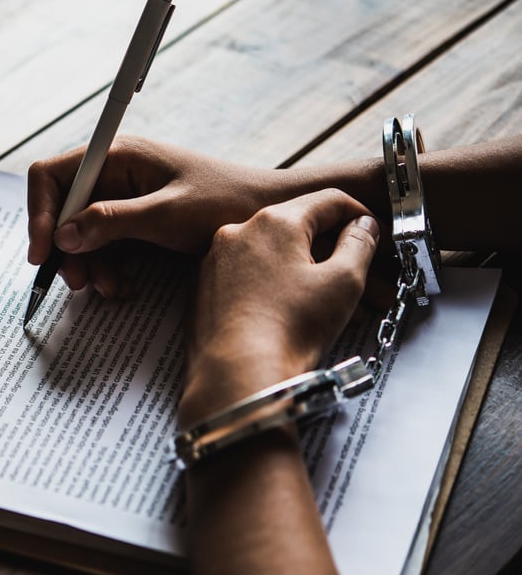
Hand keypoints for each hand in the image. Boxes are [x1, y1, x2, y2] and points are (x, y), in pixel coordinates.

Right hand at [27, 136, 277, 295]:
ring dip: (90, 266)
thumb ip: (112, 222)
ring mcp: (124, 197)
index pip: (52, 176)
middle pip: (62, 210)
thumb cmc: (227, 203)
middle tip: (79, 284)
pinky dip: (108, 269)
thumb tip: (63, 235)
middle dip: (67, 250)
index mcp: (117, 156)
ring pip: (81, 234)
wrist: (270, 214)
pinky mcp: (135, 220)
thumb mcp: (167, 215)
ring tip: (112, 290)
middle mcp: (114, 172)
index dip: (39, 214)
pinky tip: (124, 287)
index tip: (43, 253)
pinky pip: (104, 245)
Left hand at [179, 189, 379, 425]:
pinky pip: (244, 276)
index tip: (373, 237)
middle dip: (330, 250)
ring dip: (300, 270)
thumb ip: (359, 244)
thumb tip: (362, 226)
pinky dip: (270, 286)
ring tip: (327, 304)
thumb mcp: (344, 281)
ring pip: (269, 254)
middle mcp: (237, 231)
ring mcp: (214, 260)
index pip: (327, 201)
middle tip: (360, 278)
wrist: (235, 373)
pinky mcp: (201, 288)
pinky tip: (287, 313)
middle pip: (296, 227)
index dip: (359, 215)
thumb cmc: (291, 328)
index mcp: (274, 221)